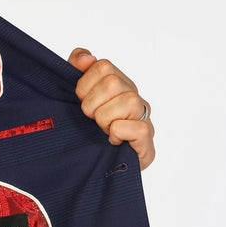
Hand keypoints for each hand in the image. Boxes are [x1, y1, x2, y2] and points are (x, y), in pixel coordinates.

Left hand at [67, 48, 154, 170]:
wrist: (98, 168)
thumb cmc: (89, 133)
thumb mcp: (78, 99)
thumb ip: (78, 70)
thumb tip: (84, 58)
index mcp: (118, 84)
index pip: (103, 66)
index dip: (85, 86)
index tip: (82, 103)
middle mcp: (134, 97)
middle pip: (113, 83)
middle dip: (93, 106)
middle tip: (92, 120)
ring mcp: (143, 117)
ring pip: (127, 101)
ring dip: (106, 120)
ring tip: (104, 131)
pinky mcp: (147, 139)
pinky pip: (136, 127)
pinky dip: (119, 133)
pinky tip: (114, 141)